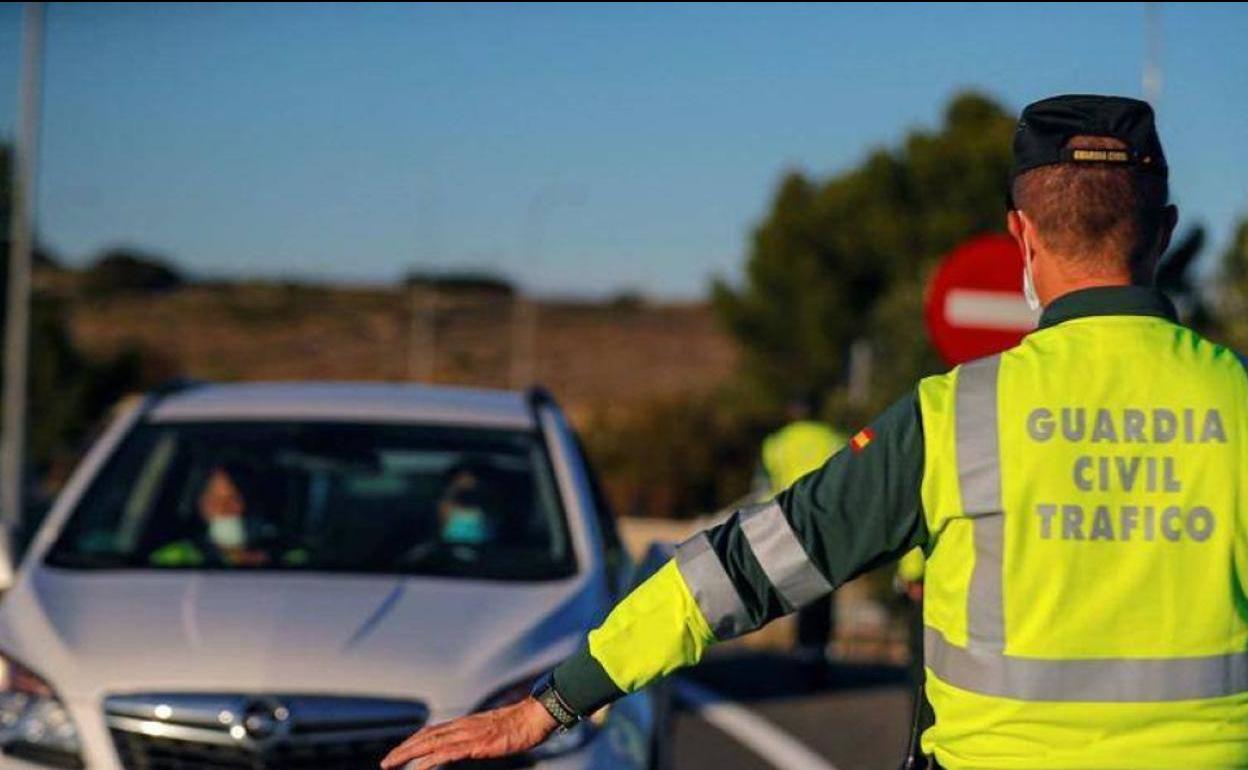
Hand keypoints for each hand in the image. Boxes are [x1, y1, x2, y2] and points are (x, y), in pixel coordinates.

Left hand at [379, 697, 557, 769]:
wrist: (535, 717)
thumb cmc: (521, 725)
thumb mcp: (495, 731)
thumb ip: (480, 737)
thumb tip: (475, 744)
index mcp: (466, 723)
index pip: (432, 731)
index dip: (414, 741)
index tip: (400, 751)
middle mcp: (462, 726)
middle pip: (424, 736)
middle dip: (403, 749)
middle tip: (386, 762)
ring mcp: (467, 734)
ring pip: (429, 743)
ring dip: (407, 754)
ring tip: (390, 764)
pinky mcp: (475, 744)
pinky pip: (446, 753)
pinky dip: (428, 760)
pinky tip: (417, 768)